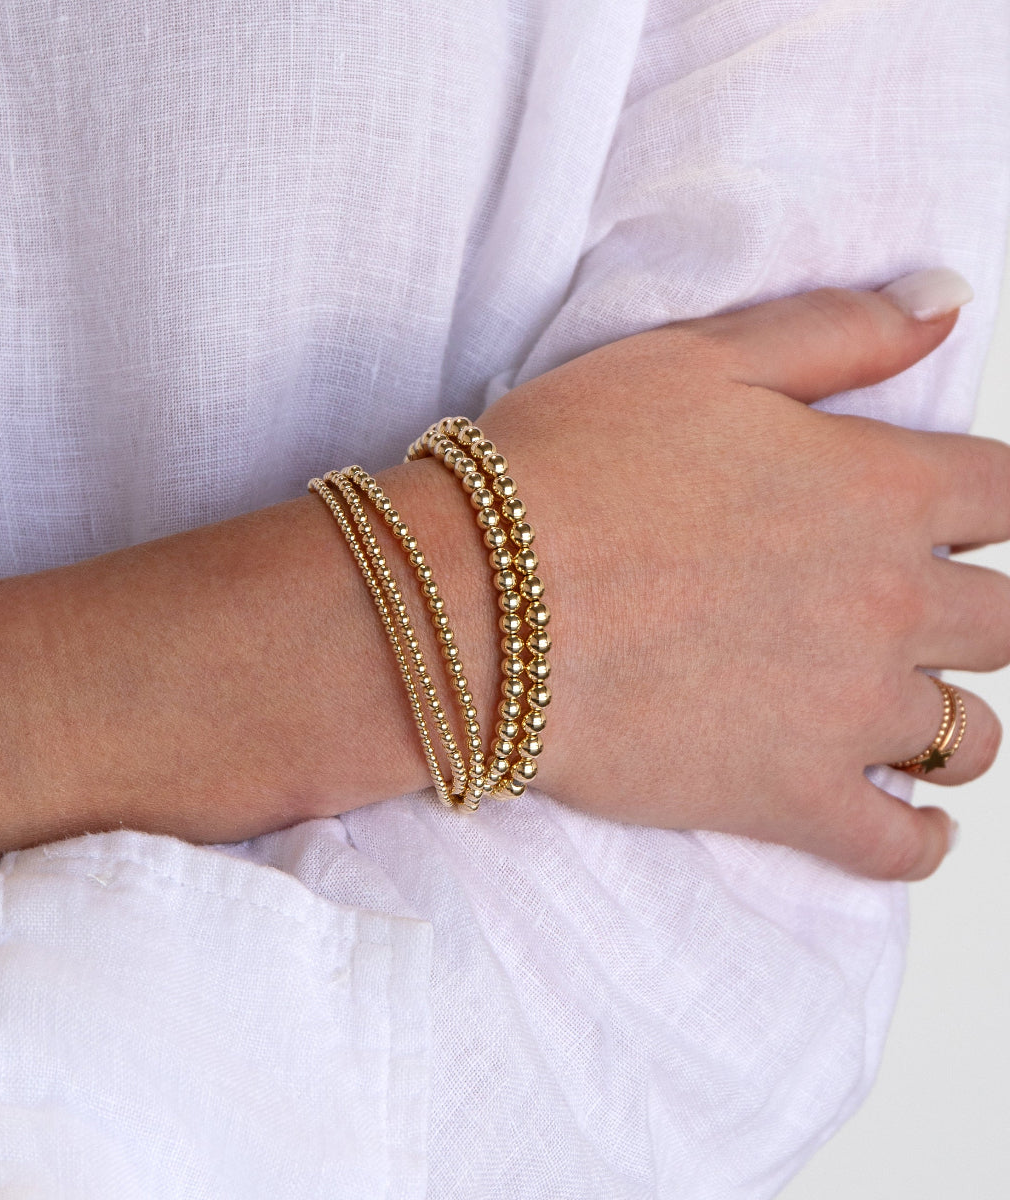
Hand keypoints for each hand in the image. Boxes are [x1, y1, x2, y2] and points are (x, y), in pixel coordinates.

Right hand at [477, 278, 1006, 880]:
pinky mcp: (783, 798)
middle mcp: (888, 604)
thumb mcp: (697, 361)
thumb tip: (947, 300)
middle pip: (1006, 623)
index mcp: (879, 489)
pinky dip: (915, 841)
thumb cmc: (566, 469)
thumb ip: (836, 331)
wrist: (473, 600)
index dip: (985, 503)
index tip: (946, 517)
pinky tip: (905, 823)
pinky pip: (896, 845)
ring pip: (972, 737)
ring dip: (950, 721)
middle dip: (973, 613)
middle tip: (903, 613)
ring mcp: (843, 713)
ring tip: (897, 713)